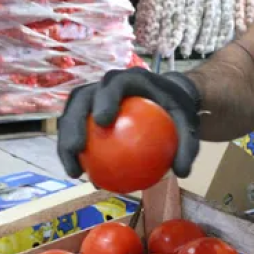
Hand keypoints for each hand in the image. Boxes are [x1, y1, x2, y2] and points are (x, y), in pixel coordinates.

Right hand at [57, 68, 201, 178]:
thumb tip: (182, 172)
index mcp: (130, 79)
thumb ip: (187, 145)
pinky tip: (81, 174)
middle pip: (82, 99)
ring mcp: (93, 96)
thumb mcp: (188, 124)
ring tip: (74, 171)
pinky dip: (74, 151)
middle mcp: (106, 84)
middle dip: (74, 123)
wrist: (167, 99)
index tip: (103, 123)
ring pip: (71, 116)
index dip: (104, 100)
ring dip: (66, 142)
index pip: (114, 85)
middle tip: (77, 149)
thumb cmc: (176, 109)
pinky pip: (75, 130)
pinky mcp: (87, 111)